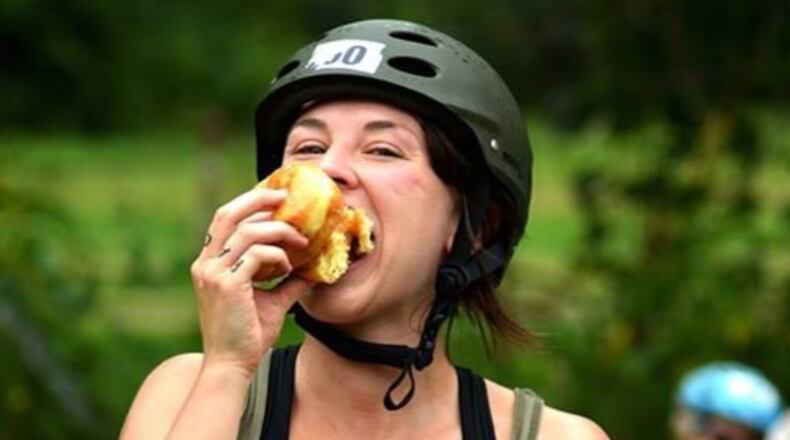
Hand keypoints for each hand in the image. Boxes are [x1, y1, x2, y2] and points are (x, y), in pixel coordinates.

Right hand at [190, 188, 312, 374]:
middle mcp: (205, 263)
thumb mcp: (271, 300)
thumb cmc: (247, 335)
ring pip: (248, 232)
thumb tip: (314, 268)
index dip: (248, 203)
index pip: (224, 219)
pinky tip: (288, 268)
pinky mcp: (227, 285)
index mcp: (209, 263)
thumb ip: (288, 281)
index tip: (276, 198)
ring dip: (279, 232)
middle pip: (228, 213)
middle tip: (286, 198)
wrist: (232, 365)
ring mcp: (213, 273)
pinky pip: (256, 254)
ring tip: (300, 242)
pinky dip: (278, 256)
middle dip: (258, 199)